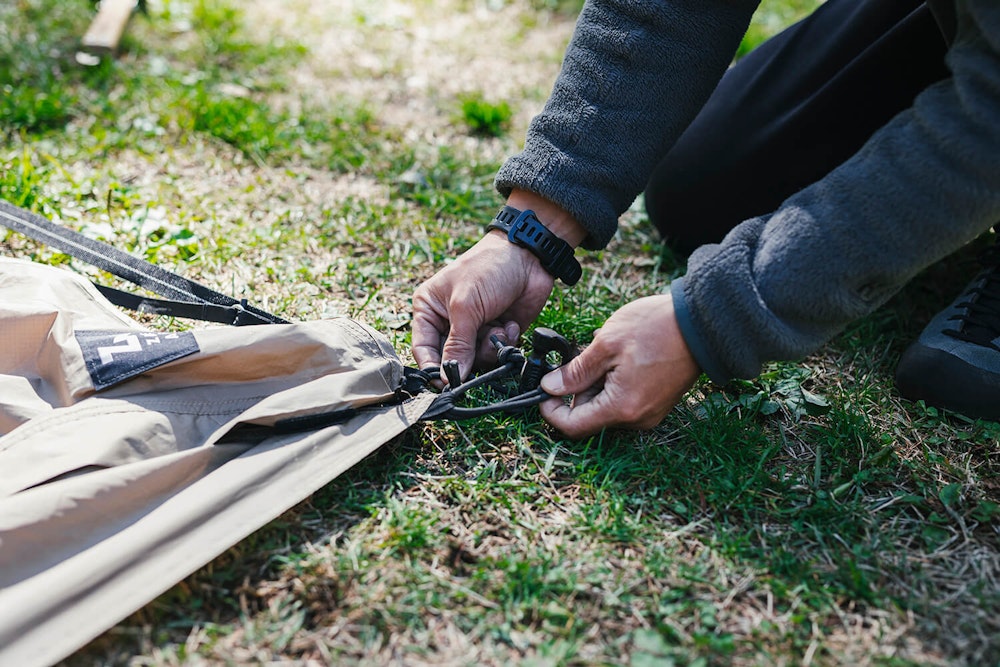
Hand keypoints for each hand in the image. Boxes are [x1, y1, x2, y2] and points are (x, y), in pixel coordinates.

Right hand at [412, 191, 587, 379]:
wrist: (529, 257)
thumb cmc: (488, 268)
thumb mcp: (466, 305)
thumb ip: (457, 344)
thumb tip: (448, 377)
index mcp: (430, 310)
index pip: (423, 348)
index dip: (432, 368)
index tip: (444, 383)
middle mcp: (449, 322)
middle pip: (450, 360)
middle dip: (467, 358)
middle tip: (480, 348)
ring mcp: (475, 329)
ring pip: (475, 361)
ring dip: (489, 349)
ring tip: (498, 328)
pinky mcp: (497, 334)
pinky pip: (496, 355)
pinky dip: (505, 343)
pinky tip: (510, 325)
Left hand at [539, 293, 699, 437]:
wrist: (704, 322)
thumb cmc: (657, 328)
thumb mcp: (606, 344)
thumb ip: (575, 371)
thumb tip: (550, 388)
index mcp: (622, 408)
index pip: (573, 427)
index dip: (551, 411)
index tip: (544, 390)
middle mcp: (637, 419)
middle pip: (590, 417)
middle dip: (576, 391)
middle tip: (577, 358)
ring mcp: (650, 413)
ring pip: (606, 407)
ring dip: (595, 384)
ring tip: (603, 352)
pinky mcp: (657, 403)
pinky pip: (624, 401)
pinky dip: (613, 383)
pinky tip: (618, 358)